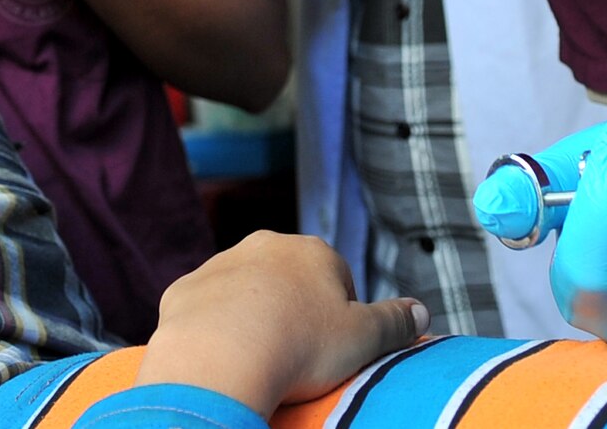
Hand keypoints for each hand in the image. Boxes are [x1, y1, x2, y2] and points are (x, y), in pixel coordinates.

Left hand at [137, 232, 427, 414]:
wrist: (219, 359)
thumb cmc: (299, 347)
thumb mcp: (363, 338)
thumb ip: (396, 322)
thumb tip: (423, 312)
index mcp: (314, 251)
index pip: (337, 280)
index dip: (338, 318)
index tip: (331, 351)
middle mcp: (265, 245)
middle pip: (288, 279)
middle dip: (292, 310)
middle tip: (295, 356)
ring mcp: (220, 264)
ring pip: (243, 291)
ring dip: (250, 317)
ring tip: (256, 360)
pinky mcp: (183, 290)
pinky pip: (204, 309)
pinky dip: (212, 329)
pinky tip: (221, 357)